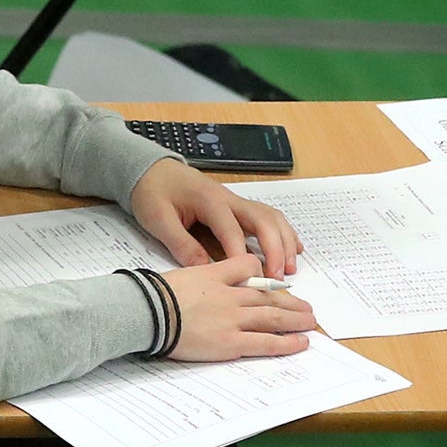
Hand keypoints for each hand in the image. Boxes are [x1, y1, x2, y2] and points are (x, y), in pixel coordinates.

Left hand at [129, 156, 304, 278]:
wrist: (152, 169)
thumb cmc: (154, 192)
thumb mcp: (158, 219)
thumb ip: (181, 243)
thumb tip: (203, 268)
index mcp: (209, 201)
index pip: (231, 229)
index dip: (240, 254)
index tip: (248, 277)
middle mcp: (229, 199)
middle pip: (263, 220)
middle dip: (275, 248)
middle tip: (277, 276)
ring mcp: (236, 201)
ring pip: (271, 218)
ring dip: (284, 242)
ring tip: (290, 267)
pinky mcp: (238, 207)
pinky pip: (268, 217)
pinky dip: (284, 233)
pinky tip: (294, 248)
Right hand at [156, 254, 318, 361]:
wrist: (146, 312)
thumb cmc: (154, 295)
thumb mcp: (180, 273)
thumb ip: (199, 275)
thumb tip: (202, 281)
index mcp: (216, 274)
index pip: (248, 266)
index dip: (262, 275)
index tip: (272, 283)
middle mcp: (230, 295)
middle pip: (267, 295)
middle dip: (290, 302)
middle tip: (306, 308)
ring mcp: (232, 318)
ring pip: (272, 316)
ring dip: (295, 320)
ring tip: (309, 322)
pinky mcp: (229, 342)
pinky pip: (264, 342)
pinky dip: (285, 343)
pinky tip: (300, 343)